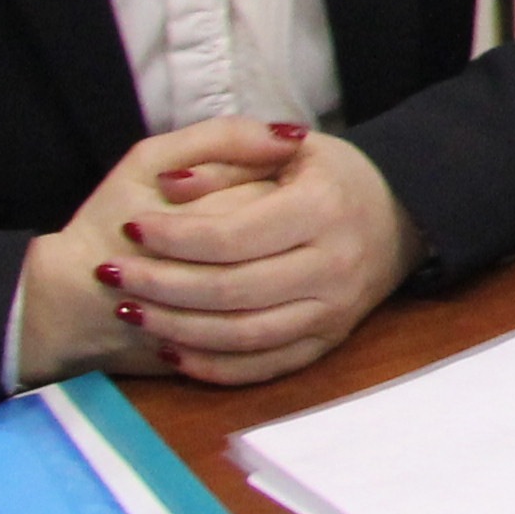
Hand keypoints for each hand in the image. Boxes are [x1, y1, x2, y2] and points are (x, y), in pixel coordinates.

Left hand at [33, 123, 417, 388]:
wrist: (402, 215)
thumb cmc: (332, 177)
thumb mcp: (290, 146)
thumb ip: (228, 152)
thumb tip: (170, 186)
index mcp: (323, 208)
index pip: (232, 235)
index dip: (174, 237)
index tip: (131, 228)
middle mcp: (334, 265)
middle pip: (230, 290)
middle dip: (160, 284)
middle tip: (112, 273)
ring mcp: (334, 310)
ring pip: (241, 335)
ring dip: (176, 329)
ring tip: (130, 310)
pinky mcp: (329, 341)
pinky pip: (263, 367)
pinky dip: (212, 365)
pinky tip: (172, 349)